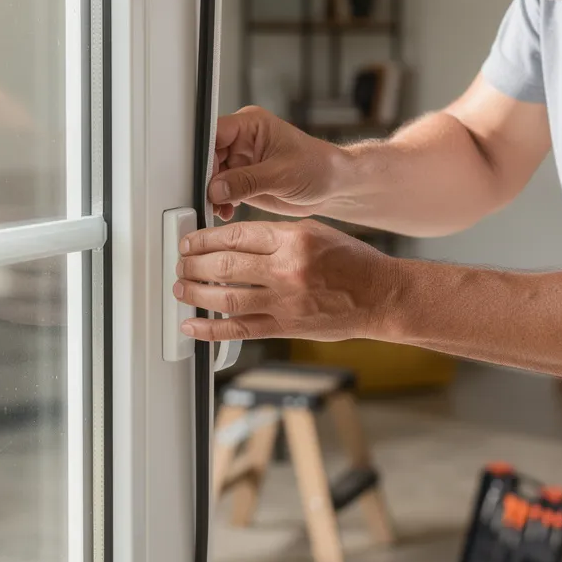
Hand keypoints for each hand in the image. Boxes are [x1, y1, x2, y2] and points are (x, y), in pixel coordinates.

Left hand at [174, 220, 396, 341]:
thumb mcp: (315, 231)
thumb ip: (274, 235)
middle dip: (193, 264)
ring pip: (226, 297)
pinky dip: (211, 329)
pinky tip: (192, 325)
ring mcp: (285, 302)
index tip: (190, 242)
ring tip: (180, 288)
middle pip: (224, 265)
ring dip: (195, 293)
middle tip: (180, 263)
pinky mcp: (286, 327)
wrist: (381, 296)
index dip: (204, 239)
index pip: (235, 235)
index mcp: (293, 240)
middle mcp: (286, 270)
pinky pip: (240, 329)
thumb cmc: (352, 263)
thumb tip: (232, 239)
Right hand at [208, 107, 341, 220]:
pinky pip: (220, 191)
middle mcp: (242, 141)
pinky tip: (226, 212)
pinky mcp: (242, 181)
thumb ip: (246, 181)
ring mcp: (241, 162)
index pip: (214, 133)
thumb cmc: (318, 167)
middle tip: (208, 198)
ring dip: (211, 194)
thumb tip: (216, 188)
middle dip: (206, 179)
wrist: (333, 187)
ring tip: (218, 208)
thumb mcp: (282, 174)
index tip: (201, 176)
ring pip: (211, 176)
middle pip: (208, 155)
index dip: (204, 153)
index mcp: (250, 125)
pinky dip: (220, 203)